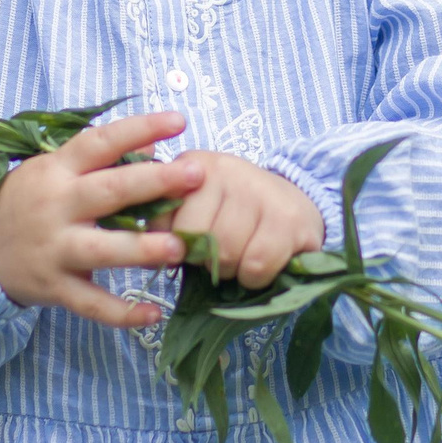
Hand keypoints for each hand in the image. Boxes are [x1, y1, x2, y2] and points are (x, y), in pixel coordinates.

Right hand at [0, 110, 199, 327]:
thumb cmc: (28, 203)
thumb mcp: (55, 171)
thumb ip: (101, 158)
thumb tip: (155, 145)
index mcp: (57, 170)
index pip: (100, 142)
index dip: (138, 129)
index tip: (177, 120)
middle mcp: (57, 206)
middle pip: (108, 192)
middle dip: (154, 183)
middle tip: (196, 174)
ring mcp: (55, 249)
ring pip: (102, 250)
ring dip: (141, 249)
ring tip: (179, 248)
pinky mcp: (54, 287)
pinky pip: (91, 303)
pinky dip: (121, 313)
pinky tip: (153, 314)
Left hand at [159, 150, 323, 288]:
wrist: (294, 204)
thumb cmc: (235, 212)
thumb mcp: (196, 205)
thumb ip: (166, 222)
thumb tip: (147, 255)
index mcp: (193, 165)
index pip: (161, 220)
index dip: (173, 244)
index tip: (189, 243)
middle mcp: (225, 169)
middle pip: (195, 237)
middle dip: (204, 260)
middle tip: (219, 253)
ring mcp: (259, 190)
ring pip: (224, 254)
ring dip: (230, 270)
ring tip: (240, 256)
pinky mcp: (288, 218)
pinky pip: (255, 265)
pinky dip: (254, 277)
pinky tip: (262, 262)